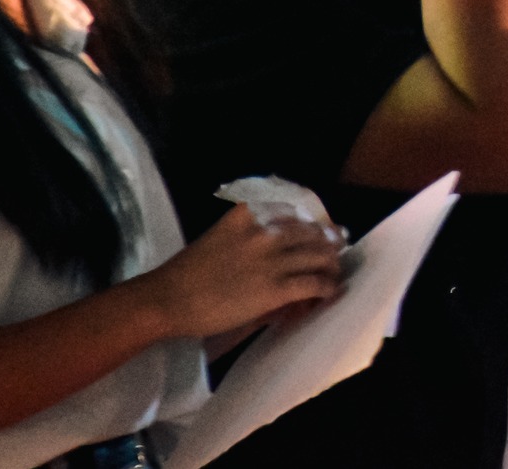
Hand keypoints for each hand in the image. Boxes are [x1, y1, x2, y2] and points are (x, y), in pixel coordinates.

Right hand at [134, 205, 344, 340]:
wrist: (169, 299)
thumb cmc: (189, 271)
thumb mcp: (222, 236)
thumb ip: (252, 233)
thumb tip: (280, 242)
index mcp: (251, 214)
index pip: (295, 209)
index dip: (313, 219)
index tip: (322, 226)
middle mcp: (266, 231)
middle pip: (313, 231)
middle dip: (329, 240)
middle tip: (337, 248)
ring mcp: (273, 260)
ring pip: (319, 256)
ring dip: (332, 264)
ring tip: (335, 271)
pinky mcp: (276, 288)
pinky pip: (313, 283)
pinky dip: (326, 287)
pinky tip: (330, 291)